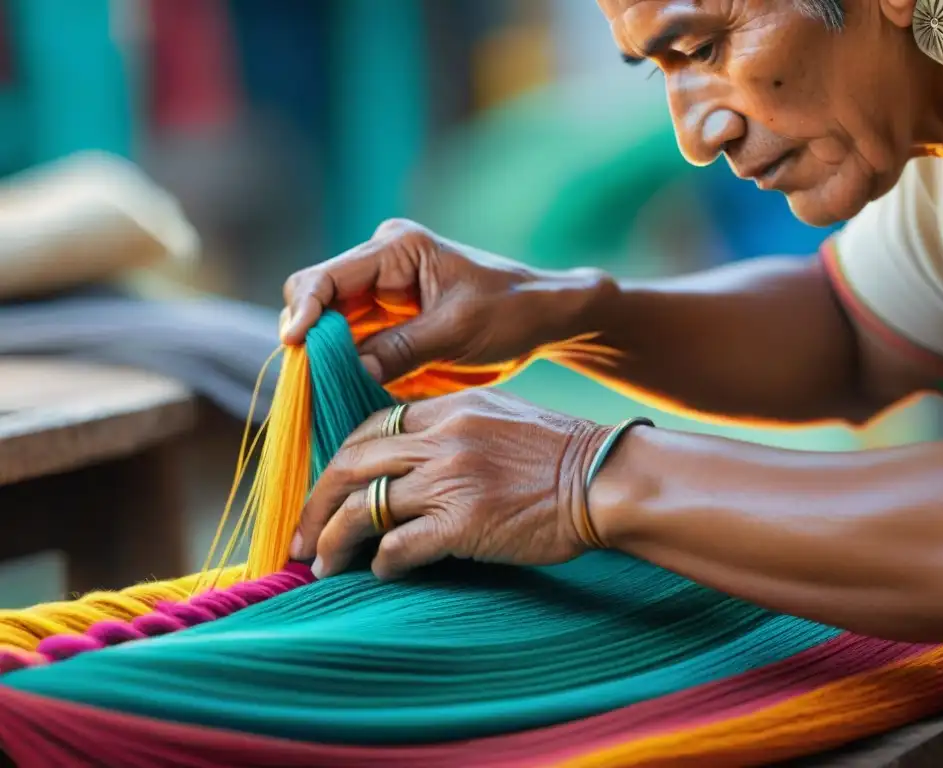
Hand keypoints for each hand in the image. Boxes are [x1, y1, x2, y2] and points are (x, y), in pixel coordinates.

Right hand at [282, 219, 612, 398]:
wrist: (542, 319)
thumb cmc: (510, 311)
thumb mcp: (457, 330)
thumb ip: (401, 348)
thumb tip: (346, 371)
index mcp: (395, 249)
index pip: (327, 276)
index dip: (305, 310)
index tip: (295, 345)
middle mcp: (378, 268)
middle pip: (318, 303)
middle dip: (308, 342)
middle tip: (303, 385)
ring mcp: (379, 299)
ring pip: (329, 332)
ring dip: (322, 364)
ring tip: (316, 399)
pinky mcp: (387, 328)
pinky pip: (352, 351)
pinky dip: (344, 373)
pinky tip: (339, 397)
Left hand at [289, 389, 614, 580]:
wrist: (604, 478)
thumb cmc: (561, 452)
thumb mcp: (502, 417)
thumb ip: (455, 427)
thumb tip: (415, 455)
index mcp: (449, 409)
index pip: (371, 428)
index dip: (340, 460)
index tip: (330, 488)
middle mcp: (441, 439)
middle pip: (351, 464)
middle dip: (316, 503)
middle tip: (300, 536)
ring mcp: (450, 479)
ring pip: (363, 506)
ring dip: (333, 538)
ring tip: (319, 564)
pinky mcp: (463, 524)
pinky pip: (399, 545)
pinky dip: (380, 561)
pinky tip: (378, 571)